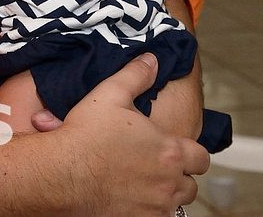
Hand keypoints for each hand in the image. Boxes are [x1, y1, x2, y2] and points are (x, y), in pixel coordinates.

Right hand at [55, 53, 208, 215]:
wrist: (61, 174)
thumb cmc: (86, 136)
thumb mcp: (110, 93)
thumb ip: (136, 75)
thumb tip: (152, 60)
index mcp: (169, 151)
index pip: (201, 157)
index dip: (190, 152)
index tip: (174, 149)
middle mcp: (168, 183)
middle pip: (191, 185)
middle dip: (180, 176)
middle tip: (158, 166)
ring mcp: (154, 207)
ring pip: (175, 205)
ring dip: (166, 194)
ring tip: (145, 183)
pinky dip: (148, 210)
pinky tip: (131, 198)